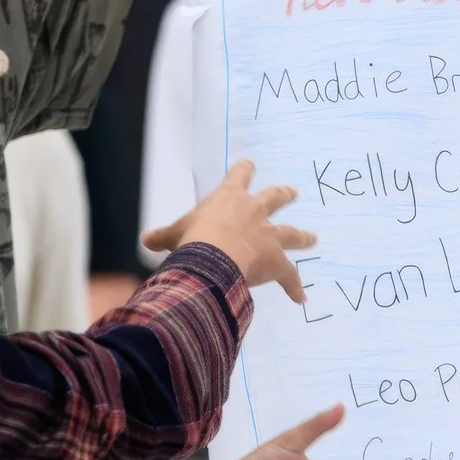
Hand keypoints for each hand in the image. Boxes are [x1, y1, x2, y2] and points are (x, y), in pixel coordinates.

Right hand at [142, 160, 314, 301]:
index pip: (239, 176)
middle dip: (284, 195)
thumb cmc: (192, 239)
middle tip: (294, 193)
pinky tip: (301, 297)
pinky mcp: (277, 260)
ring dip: (303, 236)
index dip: (244, 169)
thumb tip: (146, 239)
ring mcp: (269, 235)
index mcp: (229, 198)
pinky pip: (290, 276)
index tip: (250, 163)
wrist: (213, 256)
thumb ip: (163, 236)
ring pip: (291, 233)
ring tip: (313, 238)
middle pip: (275, 198)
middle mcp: (254, 212)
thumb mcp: (174, 234)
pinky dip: (295, 286)